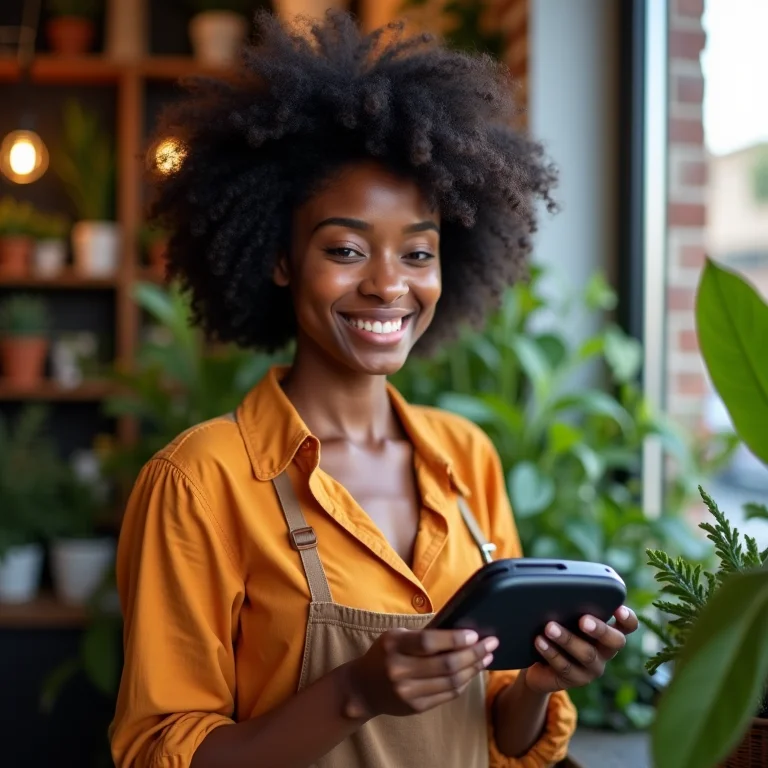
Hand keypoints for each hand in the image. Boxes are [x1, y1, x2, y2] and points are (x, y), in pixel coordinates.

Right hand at [344, 628, 497, 718]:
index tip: (474, 634)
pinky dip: (464, 682)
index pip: (428, 643)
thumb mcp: (396, 636)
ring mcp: (408, 692)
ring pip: (451, 682)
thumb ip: (422, 636)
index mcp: (394, 646)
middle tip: (491, 643)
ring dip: (473, 669)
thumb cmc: (384, 654)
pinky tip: (472, 672)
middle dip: (473, 653)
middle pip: (445, 664)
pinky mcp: (416, 707)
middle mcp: (399, 670)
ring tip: (487, 657)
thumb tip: (459, 630)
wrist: (363, 688)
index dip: (454, 639)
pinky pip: (447, 695)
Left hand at [524, 606, 638, 693]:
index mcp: (607, 632)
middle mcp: (605, 651)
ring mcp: (592, 668)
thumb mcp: (567, 620)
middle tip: (583, 620)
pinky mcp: (575, 680)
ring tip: (550, 627)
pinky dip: (551, 651)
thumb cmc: (558, 633)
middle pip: (615, 642)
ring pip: (587, 654)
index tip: (618, 609)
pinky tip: (540, 641)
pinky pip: (565, 666)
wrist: (539, 667)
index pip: (628, 626)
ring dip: (567, 639)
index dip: (628, 618)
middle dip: (600, 629)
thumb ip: (572, 608)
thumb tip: (560, 588)